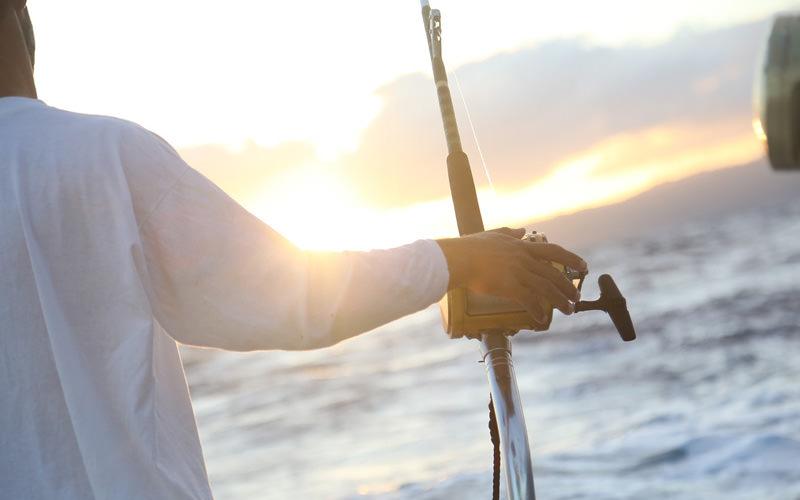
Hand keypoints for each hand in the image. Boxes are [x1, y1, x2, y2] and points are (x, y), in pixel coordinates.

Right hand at [436, 228, 586, 321]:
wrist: (459, 258)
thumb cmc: (471, 247)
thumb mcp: (494, 234)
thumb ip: (510, 233)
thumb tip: (523, 230)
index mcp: (522, 247)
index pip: (554, 252)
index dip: (571, 259)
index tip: (583, 265)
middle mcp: (524, 260)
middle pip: (554, 274)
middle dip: (569, 286)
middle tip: (576, 296)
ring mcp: (519, 273)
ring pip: (547, 288)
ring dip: (561, 301)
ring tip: (569, 310)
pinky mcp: (510, 287)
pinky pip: (529, 301)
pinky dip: (537, 310)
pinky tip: (541, 318)